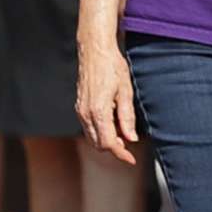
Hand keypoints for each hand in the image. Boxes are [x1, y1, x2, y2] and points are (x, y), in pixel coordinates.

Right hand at [77, 38, 139, 164]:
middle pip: (98, 143)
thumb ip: (127, 117)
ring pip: (92, 137)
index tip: (131, 159)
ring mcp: (80, 110)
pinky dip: (100, 131)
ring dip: (107, 140)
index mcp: (98, 111)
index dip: (121, 153)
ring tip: (123, 133)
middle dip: (114, 148)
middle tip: (130, 144)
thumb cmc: (112, 67)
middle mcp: (85, 113)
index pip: (108, 142)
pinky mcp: (79, 106)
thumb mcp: (125, 91)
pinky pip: (89, 127)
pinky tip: (113, 123)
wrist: (95, 51)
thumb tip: (131, 138)